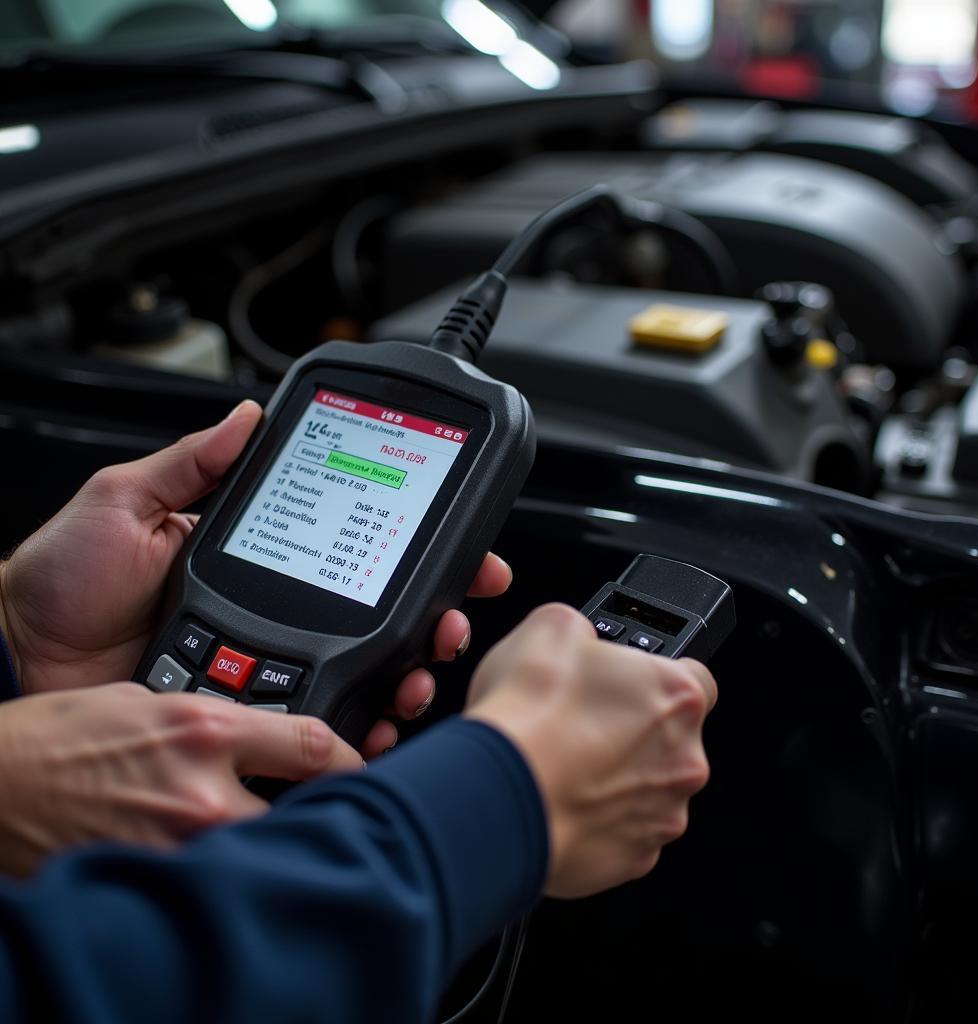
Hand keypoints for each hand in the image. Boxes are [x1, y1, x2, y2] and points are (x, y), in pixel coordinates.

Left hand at [0, 401, 511, 757]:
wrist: (17, 658)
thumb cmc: (64, 580)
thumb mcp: (127, 500)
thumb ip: (194, 461)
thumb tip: (247, 416)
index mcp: (260, 555)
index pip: (357, 548)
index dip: (419, 553)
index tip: (467, 557)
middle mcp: (277, 608)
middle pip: (379, 617)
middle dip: (435, 620)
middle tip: (454, 622)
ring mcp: (267, 664)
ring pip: (363, 674)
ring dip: (410, 675)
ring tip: (422, 674)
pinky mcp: (250, 714)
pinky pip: (319, 722)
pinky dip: (361, 726)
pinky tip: (381, 723)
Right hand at [0, 682, 360, 876]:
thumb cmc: (60, 736)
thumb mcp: (149, 699)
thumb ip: (215, 720)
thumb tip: (260, 736)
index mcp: (204, 731)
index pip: (314, 747)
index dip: (354, 757)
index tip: (366, 762)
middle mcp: (200, 794)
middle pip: (308, 812)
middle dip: (328, 811)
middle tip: (339, 810)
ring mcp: (178, 848)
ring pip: (268, 852)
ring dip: (283, 842)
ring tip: (288, 834)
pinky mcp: (154, 883)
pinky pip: (219, 879)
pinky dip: (235, 870)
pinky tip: (234, 862)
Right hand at [465, 604, 715, 898]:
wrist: (493, 796)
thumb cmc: (525, 718)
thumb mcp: (549, 626)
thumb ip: (582, 630)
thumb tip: (578, 639)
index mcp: (676, 695)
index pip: (695, 677)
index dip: (656, 676)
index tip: (626, 682)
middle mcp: (684, 759)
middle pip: (669, 738)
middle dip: (630, 731)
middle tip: (578, 723)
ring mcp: (662, 814)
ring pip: (647, 789)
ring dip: (614, 778)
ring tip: (560, 765)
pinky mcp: (635, 859)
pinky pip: (622, 832)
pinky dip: (596, 818)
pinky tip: (558, 800)